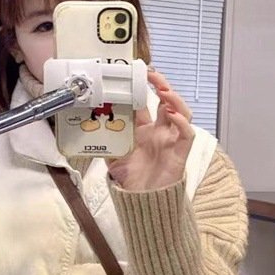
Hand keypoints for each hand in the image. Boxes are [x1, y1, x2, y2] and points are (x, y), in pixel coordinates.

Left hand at [105, 70, 195, 190]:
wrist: (142, 201)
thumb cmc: (131, 180)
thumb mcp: (112, 157)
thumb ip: (104, 141)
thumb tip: (87, 127)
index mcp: (144, 130)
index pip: (146, 102)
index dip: (143, 87)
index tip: (135, 73)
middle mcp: (160, 131)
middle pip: (166, 101)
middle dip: (161, 85)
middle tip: (152, 74)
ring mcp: (171, 140)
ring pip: (181, 112)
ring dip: (174, 99)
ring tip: (164, 91)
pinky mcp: (180, 151)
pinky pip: (187, 133)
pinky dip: (182, 122)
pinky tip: (172, 115)